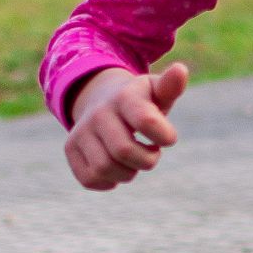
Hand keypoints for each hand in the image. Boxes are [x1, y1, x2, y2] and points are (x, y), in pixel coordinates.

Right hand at [62, 63, 189, 189]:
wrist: (102, 98)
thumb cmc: (140, 100)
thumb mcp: (156, 91)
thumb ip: (170, 86)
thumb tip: (180, 71)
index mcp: (124, 97)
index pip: (146, 121)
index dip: (165, 136)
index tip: (168, 138)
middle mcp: (99, 112)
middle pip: (124, 151)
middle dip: (147, 160)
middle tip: (151, 153)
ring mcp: (81, 130)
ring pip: (104, 168)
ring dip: (128, 173)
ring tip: (134, 161)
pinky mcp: (71, 148)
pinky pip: (90, 179)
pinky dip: (109, 181)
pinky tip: (117, 168)